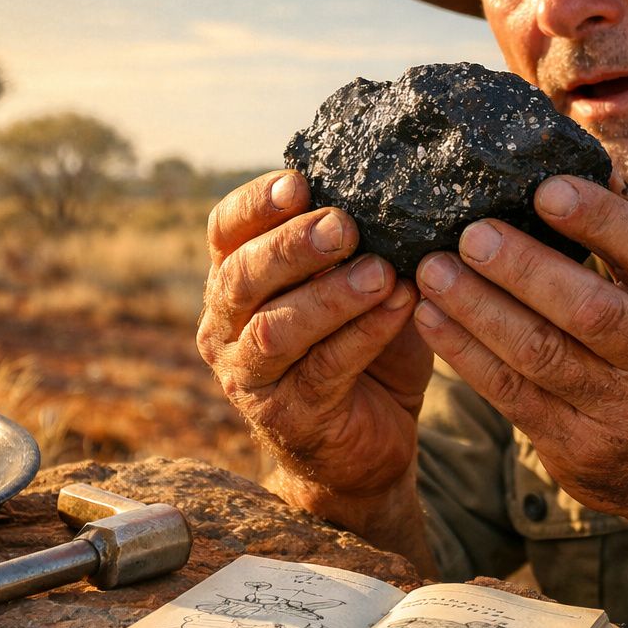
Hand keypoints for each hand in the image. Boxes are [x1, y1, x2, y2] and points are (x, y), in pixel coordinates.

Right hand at [197, 171, 432, 499]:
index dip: (256, 204)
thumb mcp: (354, 287)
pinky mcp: (288, 418)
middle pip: (243, 277)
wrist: (366, 444)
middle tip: (343, 225)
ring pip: (276, 329)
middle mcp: (226, 328)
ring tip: (380, 273)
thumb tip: (395, 194)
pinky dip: (366, 334)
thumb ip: (356, 248)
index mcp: (235, 281)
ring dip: (331, 296)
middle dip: (293, 247)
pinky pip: (325, 369)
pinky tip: (401, 307)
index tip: (299, 183)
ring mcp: (249, 377)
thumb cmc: (360, 347)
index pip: (226, 231)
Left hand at [409, 174, 627, 526]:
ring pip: (540, 356)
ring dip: (478, 309)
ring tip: (432, 271)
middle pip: (588, 310)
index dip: (599, 220)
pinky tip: (433, 319)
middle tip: (470, 234)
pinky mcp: (579, 451)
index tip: (545, 189)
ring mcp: (623, 414)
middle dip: (523, 268)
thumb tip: (593, 169)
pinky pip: (513, 397)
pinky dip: (467, 355)